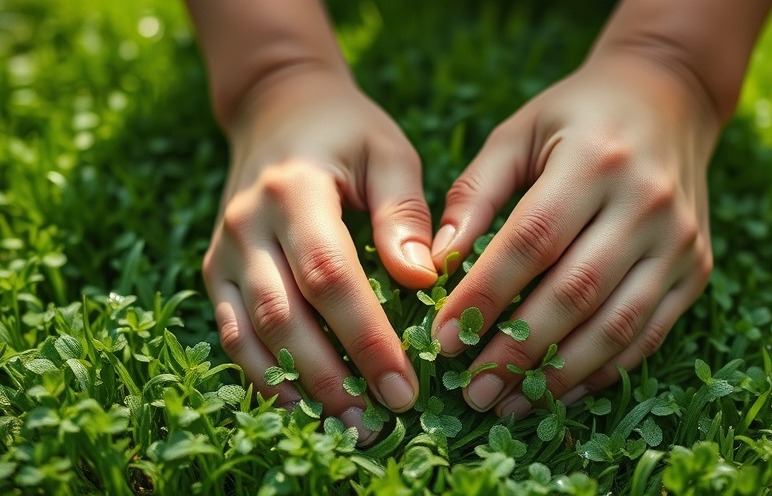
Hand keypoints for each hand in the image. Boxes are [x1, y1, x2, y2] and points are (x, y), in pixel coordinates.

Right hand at [202, 67, 435, 442]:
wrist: (276, 108)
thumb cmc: (345, 131)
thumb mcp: (387, 152)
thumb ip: (403, 213)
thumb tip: (424, 281)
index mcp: (295, 190)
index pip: (330, 275)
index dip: (366, 335)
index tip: (405, 384)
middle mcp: (247, 224)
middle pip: (286, 315)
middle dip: (334, 376)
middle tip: (380, 422)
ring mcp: (223, 250)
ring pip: (251, 332)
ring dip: (296, 386)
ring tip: (345, 426)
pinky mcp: (214, 269)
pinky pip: (230, 331)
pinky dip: (260, 373)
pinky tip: (297, 405)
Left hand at [430, 52, 717, 416]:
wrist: (670, 98)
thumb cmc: (577, 116)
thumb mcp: (519, 133)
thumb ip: (475, 193)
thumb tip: (433, 265)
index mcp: (596, 160)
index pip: (532, 241)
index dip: (485, 296)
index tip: (443, 339)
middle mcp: (647, 203)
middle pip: (576, 292)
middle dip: (517, 350)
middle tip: (471, 391)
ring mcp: (680, 241)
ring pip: (616, 325)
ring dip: (559, 375)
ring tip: (509, 405)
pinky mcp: (698, 269)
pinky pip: (649, 333)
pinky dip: (602, 370)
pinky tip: (560, 390)